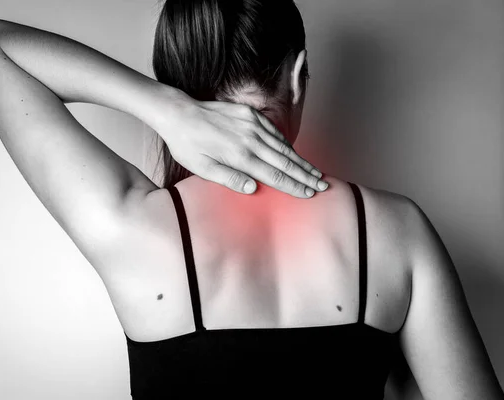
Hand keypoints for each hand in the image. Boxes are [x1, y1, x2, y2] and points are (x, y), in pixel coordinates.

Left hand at [155, 91, 327, 197]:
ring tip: (316, 173)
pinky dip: (287, 145)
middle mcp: (250, 139)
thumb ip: (229, 178)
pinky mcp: (250, 114)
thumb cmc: (187, 145)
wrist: (179, 113)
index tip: (311, 193)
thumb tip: (253, 189)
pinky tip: (295, 153)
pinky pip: (274, 132)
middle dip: (306, 175)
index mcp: (240, 156)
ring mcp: (252, 124)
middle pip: (285, 161)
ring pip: (283, 147)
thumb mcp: (202, 168)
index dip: (295, 186)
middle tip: (324, 186)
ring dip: (301, 161)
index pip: (275, 175)